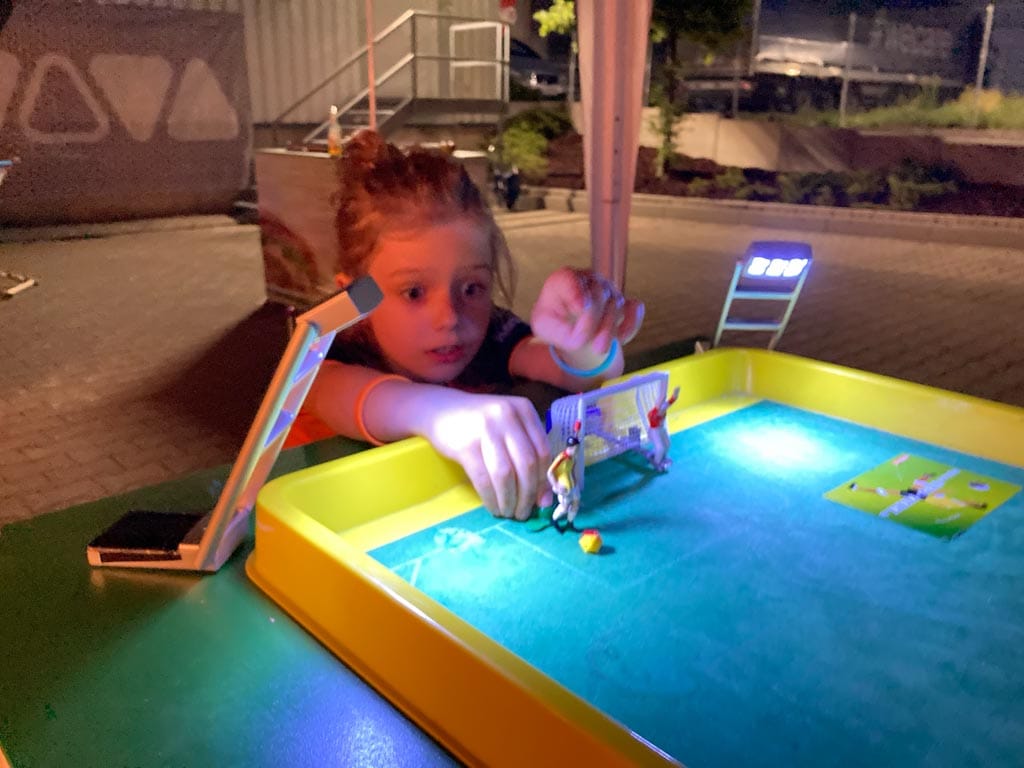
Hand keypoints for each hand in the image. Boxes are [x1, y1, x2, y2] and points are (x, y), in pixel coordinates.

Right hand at [418, 389, 551, 519]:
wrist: (439, 410)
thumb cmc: (479, 424)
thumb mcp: (508, 430)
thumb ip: (528, 456)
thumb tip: (544, 500)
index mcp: (524, 410)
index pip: (543, 451)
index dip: (543, 481)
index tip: (540, 502)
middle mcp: (507, 415)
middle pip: (526, 464)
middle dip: (527, 495)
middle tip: (523, 513)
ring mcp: (485, 429)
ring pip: (506, 474)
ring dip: (509, 500)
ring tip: (508, 512)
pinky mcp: (465, 445)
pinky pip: (483, 479)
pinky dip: (491, 498)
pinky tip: (493, 507)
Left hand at [530, 267, 643, 358]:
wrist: (566, 325)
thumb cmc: (552, 323)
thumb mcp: (545, 328)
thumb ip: (561, 333)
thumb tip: (584, 338)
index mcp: (562, 280)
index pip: (569, 280)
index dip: (576, 292)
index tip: (580, 307)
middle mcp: (588, 280)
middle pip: (597, 294)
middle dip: (593, 321)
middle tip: (588, 343)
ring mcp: (607, 289)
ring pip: (616, 303)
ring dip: (609, 329)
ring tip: (599, 349)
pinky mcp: (623, 302)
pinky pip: (634, 308)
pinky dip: (631, 324)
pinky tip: (621, 339)